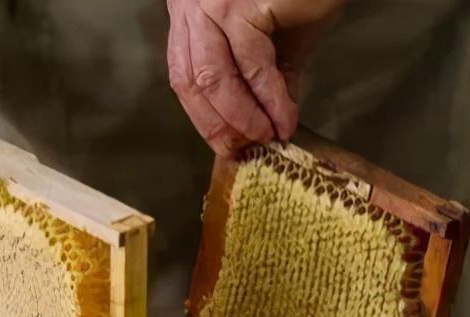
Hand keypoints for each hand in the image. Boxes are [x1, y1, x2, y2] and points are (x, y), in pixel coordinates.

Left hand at [166, 0, 340, 155]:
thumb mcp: (280, 41)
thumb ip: (270, 79)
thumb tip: (271, 123)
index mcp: (192, 15)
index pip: (185, 75)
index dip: (203, 116)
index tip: (226, 144)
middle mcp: (192, 7)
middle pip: (192, 80)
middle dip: (218, 124)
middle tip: (244, 149)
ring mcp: (211, 4)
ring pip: (214, 78)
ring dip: (242, 117)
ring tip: (267, 136)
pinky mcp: (240, 5)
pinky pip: (251, 66)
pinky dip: (269, 99)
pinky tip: (284, 118)